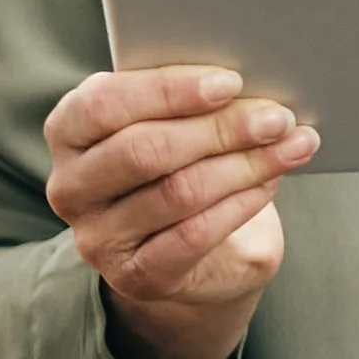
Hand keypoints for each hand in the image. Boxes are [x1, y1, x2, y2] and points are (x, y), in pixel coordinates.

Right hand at [40, 62, 316, 358]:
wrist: (192, 255)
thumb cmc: (183, 169)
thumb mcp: (175, 127)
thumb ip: (190, 104)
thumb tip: (250, 89)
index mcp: (68, 130)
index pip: (105, 103)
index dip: (169, 90)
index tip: (230, 82)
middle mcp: (70, 185)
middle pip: (144, 149)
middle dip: (220, 129)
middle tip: (277, 118)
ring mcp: (97, 237)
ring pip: (177, 192)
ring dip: (244, 166)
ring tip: (290, 147)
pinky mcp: (135, 276)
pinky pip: (194, 236)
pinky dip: (241, 205)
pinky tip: (270, 184)